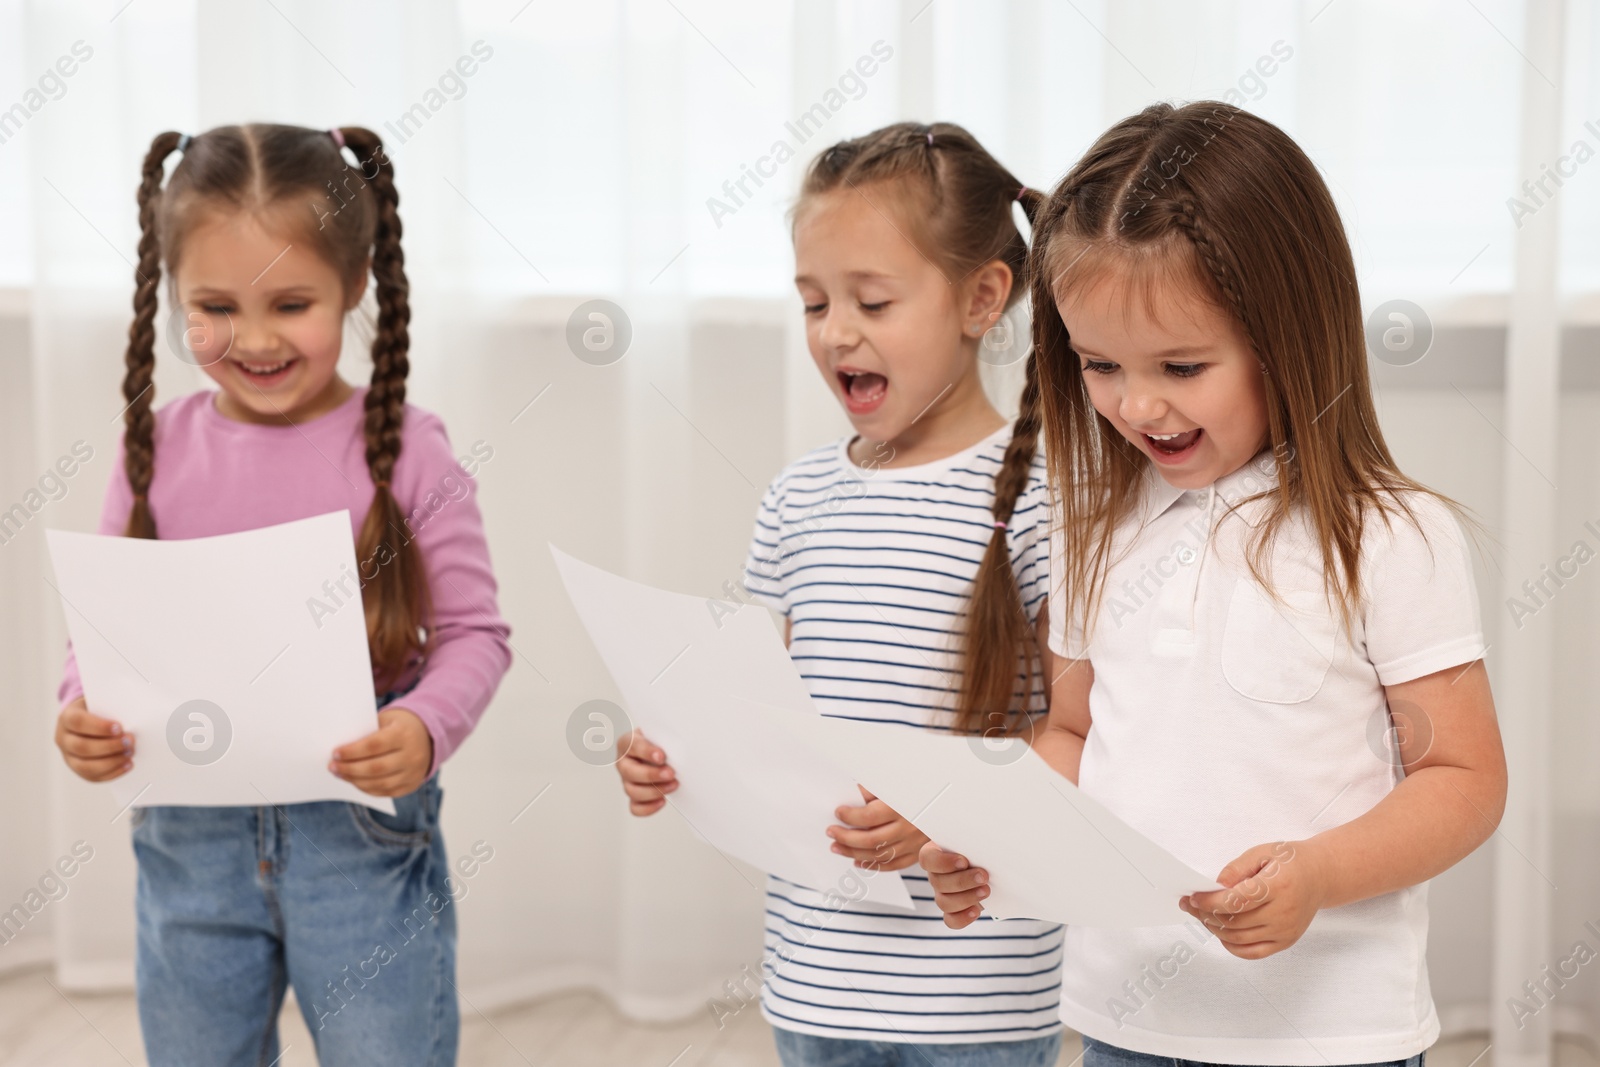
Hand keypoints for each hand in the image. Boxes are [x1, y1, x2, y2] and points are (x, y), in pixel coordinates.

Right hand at [55, 697, 133, 781]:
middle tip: (130, 741)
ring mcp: (68, 756)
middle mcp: (63, 739)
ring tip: (130, 753)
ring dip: (111, 762)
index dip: (99, 726)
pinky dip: (112, 772)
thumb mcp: (102, 701)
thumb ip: (113, 707)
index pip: (78, 722)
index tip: (119, 727)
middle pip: (81, 747)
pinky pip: (93, 776)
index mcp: (67, 717)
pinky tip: (128, 764)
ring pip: (85, 766)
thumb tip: (133, 717)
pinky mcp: (78, 769)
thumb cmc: (100, 708)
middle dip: (109, 746)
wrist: (88, 718)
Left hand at [331, 707, 433, 797]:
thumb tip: (341, 751)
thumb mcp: (387, 721)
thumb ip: (367, 733)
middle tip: (332, 766)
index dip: (352, 751)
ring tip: (340, 774)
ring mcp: (413, 773)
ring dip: (355, 781)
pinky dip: (367, 788)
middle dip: (350, 769)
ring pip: (379, 783)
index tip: (335, 753)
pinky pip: (385, 791)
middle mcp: (412, 756)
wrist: (429, 736)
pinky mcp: (411, 785)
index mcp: (404, 735)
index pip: (374, 746)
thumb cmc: (399, 726)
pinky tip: (355, 781)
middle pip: (375, 768)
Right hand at [615, 729, 676, 815]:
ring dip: (654, 791)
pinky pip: (635, 807)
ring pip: (632, 791)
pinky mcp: (634, 796)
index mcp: (627, 743)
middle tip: (670, 773)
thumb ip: (665, 737)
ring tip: (673, 785)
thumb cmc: (659, 740)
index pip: (632, 745)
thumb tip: (677, 747)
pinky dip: (648, 807)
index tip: (661, 756)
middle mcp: (624, 762)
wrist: (662, 749)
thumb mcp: (660, 733)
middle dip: (651, 775)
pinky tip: (663, 800)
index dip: (646, 752)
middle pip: (629, 772)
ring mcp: (627, 781)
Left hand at [829, 786, 927, 871]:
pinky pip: (893, 865)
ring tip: (837, 846)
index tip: (838, 812)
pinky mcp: (917, 853)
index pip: (869, 816)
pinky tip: (857, 860)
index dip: (850, 816)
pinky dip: (872, 865)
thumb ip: (874, 789)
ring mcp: (914, 843)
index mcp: (903, 807)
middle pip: (871, 839)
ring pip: (878, 855)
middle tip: (831, 832)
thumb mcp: (898, 782)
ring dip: (853, 853)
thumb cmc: (922, 788)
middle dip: (845, 837)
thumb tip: (851, 794)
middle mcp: (909, 827)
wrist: (950, 801)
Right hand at [920, 841, 989, 928]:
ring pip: (944, 902)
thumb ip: (975, 839)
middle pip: (938, 883)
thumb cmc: (981, 847)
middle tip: (983, 876)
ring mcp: (943, 894)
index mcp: (936, 853)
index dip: (943, 862)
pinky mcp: (954, 911)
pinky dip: (962, 918)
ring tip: (986, 890)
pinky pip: (951, 920)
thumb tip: (985, 839)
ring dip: (966, 898)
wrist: (991, 865)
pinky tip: (976, 911)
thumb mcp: (977, 840)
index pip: (928, 859)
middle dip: (962, 881)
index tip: (963, 861)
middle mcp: (936, 875)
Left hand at [1179, 840, 1324, 959]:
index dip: (1210, 902)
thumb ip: (1237, 868)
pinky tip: (1221, 933)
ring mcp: (1285, 931)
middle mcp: (1284, 913)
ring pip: (1239, 939)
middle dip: (1206, 914)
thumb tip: (1215, 886)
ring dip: (1215, 929)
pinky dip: (1231, 946)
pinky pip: (1252, 952)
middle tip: (1191, 906)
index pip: (1237, 901)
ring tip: (1203, 916)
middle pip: (1235, 922)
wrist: (1320, 876)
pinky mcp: (1285, 942)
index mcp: (1278, 886)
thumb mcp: (1263, 852)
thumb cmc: (1292, 862)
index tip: (1194, 898)